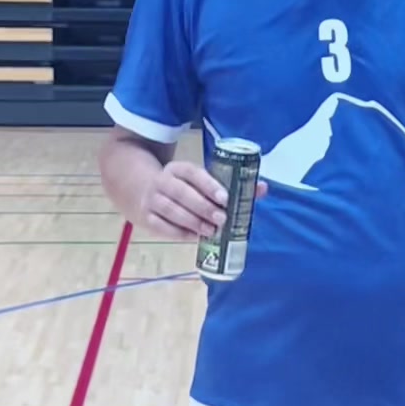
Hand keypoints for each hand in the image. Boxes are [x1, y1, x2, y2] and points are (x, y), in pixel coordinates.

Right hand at [140, 161, 265, 242]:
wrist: (142, 189)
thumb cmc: (184, 187)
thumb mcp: (201, 180)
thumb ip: (232, 184)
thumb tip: (262, 188)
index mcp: (179, 168)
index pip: (193, 173)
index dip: (209, 185)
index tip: (225, 198)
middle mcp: (162, 181)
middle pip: (181, 193)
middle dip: (203, 207)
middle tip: (222, 219)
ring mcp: (151, 200)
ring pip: (170, 210)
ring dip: (192, 222)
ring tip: (210, 231)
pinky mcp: (146, 217)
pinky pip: (161, 226)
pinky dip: (178, 233)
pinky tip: (194, 237)